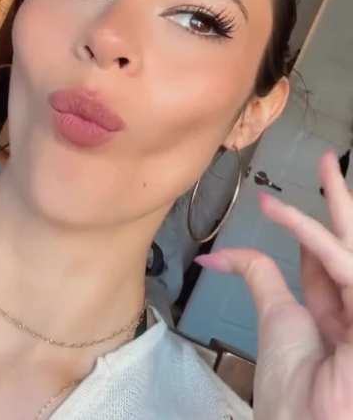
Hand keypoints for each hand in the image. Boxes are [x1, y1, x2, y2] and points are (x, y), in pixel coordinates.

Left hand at [194, 150, 352, 419]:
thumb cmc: (292, 391)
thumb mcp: (275, 318)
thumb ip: (257, 277)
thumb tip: (214, 256)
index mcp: (339, 317)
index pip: (328, 263)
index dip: (307, 231)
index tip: (276, 206)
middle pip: (348, 245)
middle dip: (340, 203)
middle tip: (329, 162)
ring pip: (350, 246)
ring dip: (338, 202)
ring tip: (326, 166)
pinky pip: (343, 265)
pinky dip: (311, 237)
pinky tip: (284, 214)